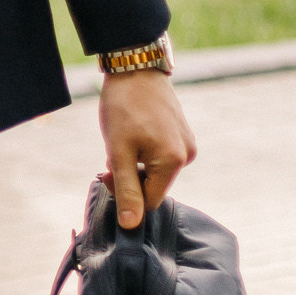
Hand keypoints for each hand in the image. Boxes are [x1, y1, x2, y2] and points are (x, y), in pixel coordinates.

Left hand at [99, 69, 195, 229]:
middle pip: (153, 186)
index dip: (125, 194)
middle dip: (130, 177)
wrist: (134, 68)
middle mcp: (188, 155)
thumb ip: (125, 190)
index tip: (107, 173)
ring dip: (135, 164)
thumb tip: (131, 225)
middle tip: (111, 155)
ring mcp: (187, 144)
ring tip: (123, 139)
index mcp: (174, 162)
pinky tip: (134, 133)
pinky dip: (143, 152)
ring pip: (155, 171)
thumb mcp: (118, 152)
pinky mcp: (182, 134)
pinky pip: (160, 156)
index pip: (149, 201)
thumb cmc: (124, 107)